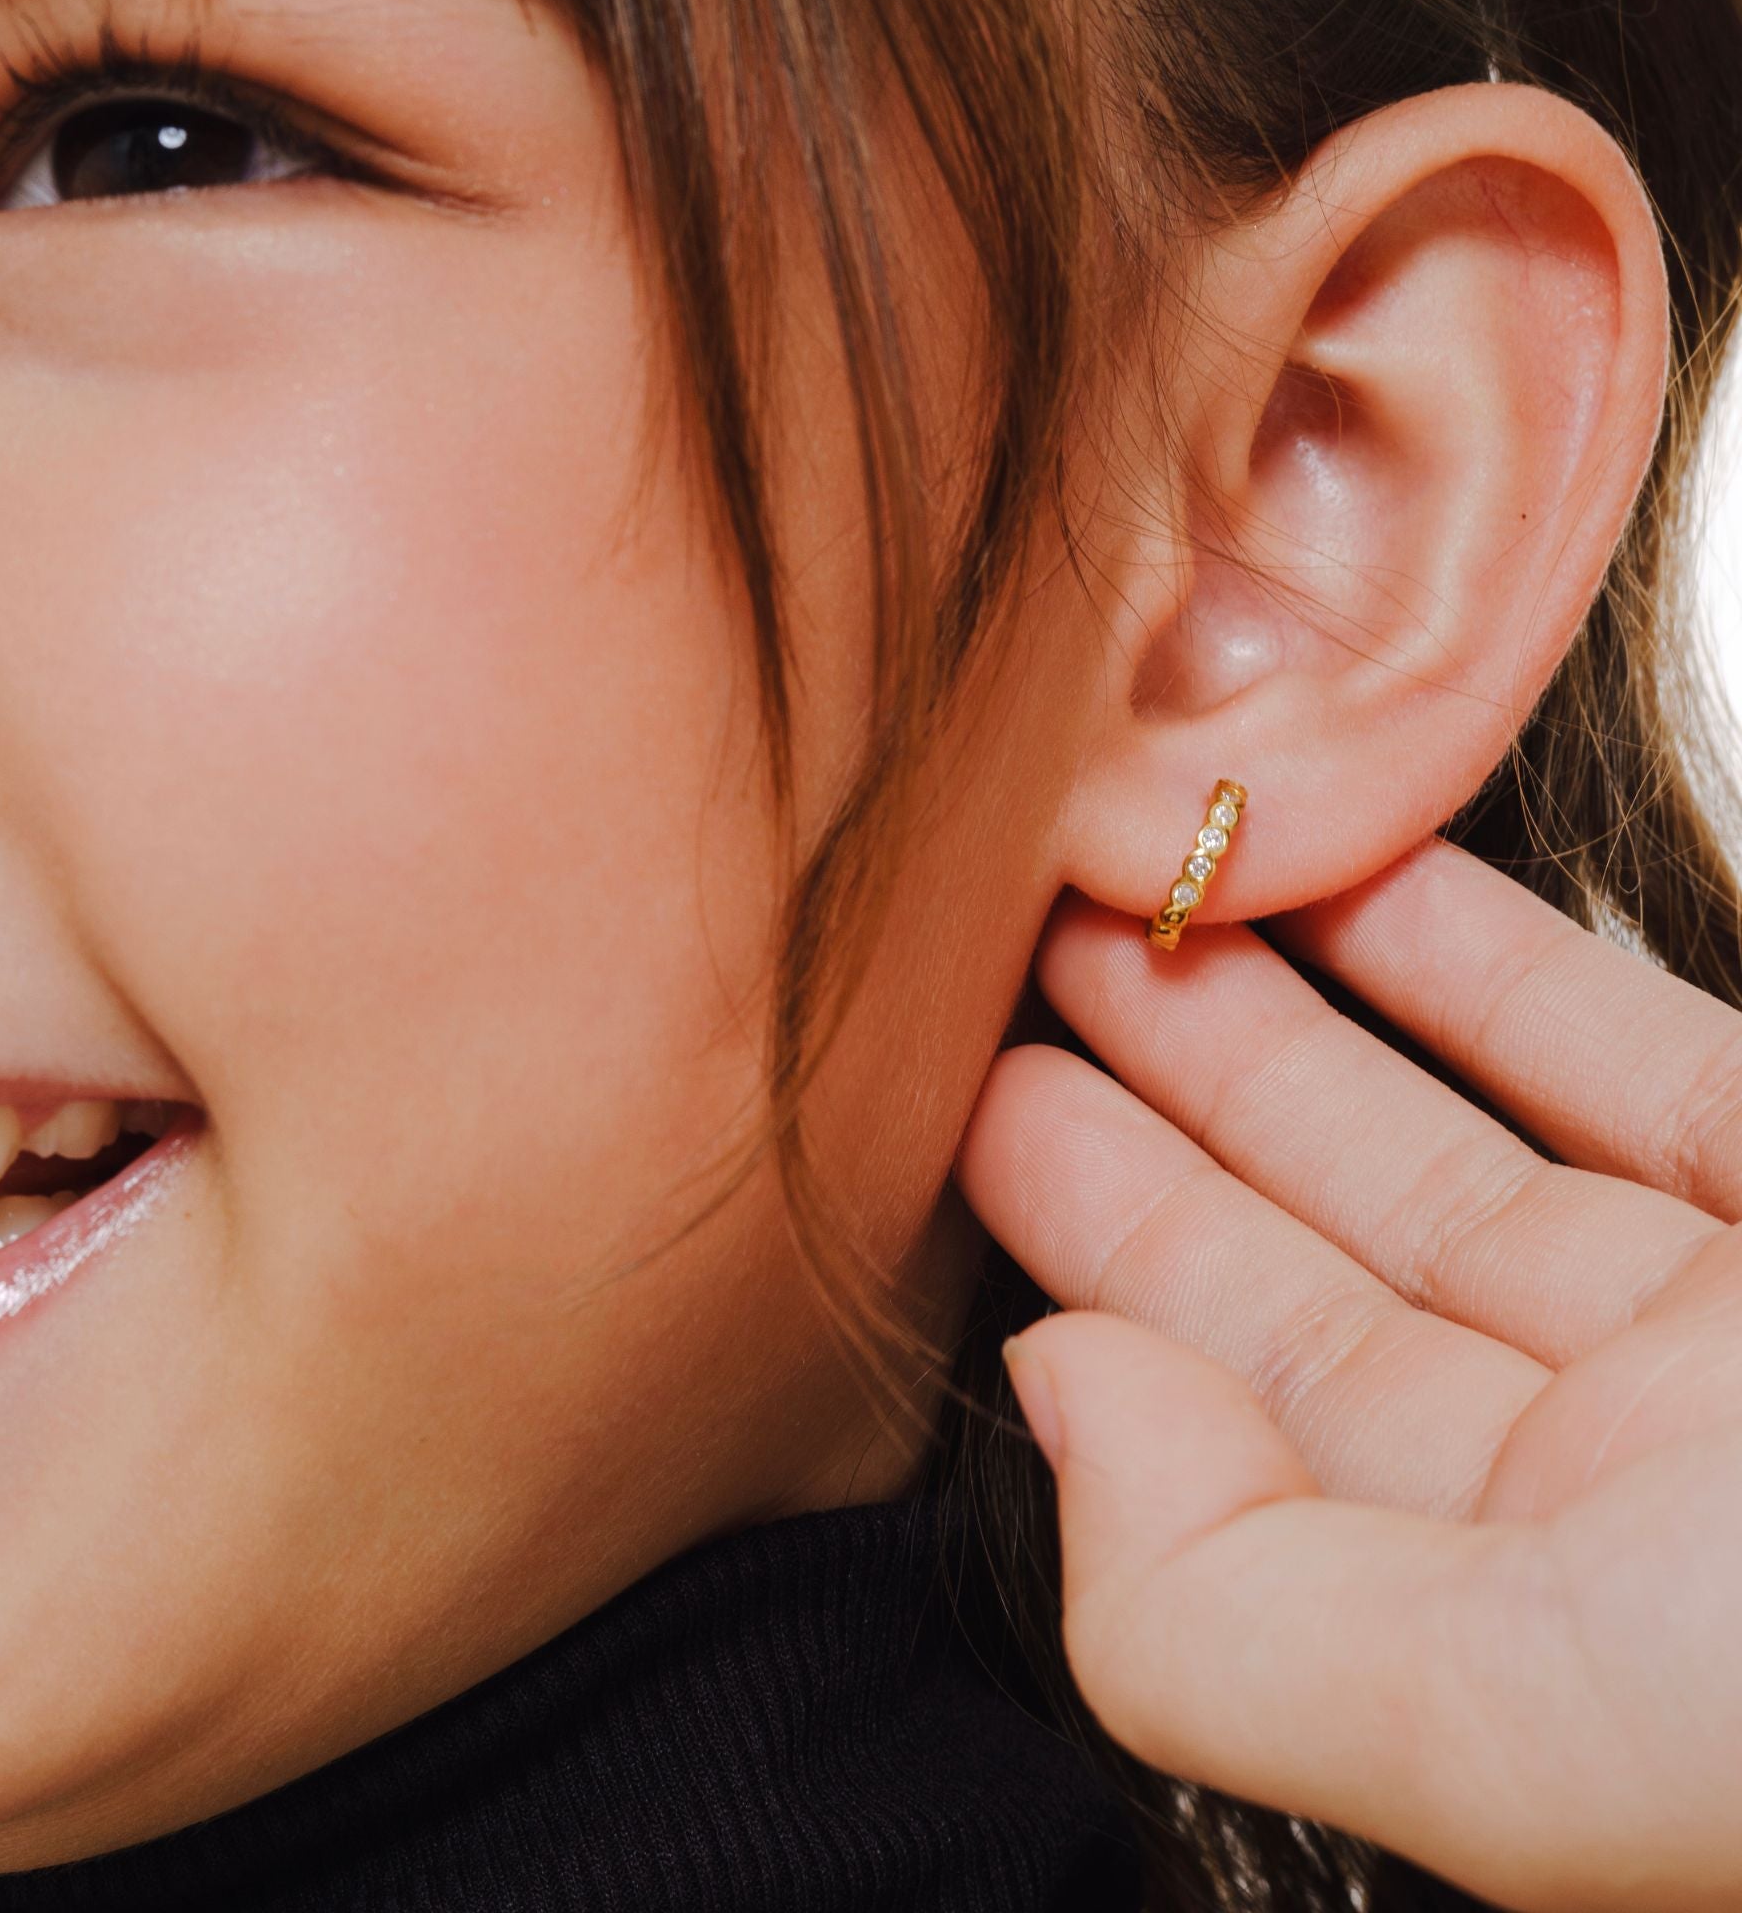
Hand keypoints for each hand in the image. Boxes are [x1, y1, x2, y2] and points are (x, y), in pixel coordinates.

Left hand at [954, 836, 1741, 1912]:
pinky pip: (1647, 1065)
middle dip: (1169, 1114)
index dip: (1099, 1260)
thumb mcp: (1548, 1730)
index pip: (1239, 1433)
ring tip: (1152, 904)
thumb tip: (1066, 1406)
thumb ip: (1241, 1620)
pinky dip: (1506, 973)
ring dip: (1308, 1022)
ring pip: (1467, 1151)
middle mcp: (1636, 1504)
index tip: (977, 1115)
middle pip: (1328, 1274)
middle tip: (1025, 975)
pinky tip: (1378, 893)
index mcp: (1534, 1644)